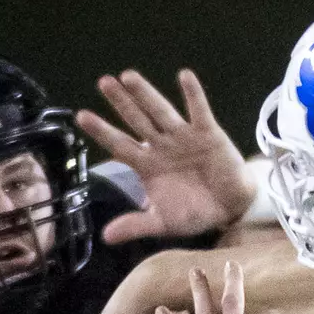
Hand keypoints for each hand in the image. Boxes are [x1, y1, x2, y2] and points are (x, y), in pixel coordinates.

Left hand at [75, 70, 256, 243]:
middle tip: (104, 82)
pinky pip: (199, 112)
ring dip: (147, 94)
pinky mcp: (209, 134)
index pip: (120, 144)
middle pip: (137, 121)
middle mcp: (162, 146)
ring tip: (129, 76)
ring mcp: (184, 137)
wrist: (232, 208)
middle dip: (121, 103)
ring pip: (161, 113)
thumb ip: (137, 225)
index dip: (102, 131)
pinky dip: (193, 95)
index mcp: (147, 164)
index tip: (81, 116)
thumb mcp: (164, 222)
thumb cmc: (195, 211)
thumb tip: (106, 237)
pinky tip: (184, 76)